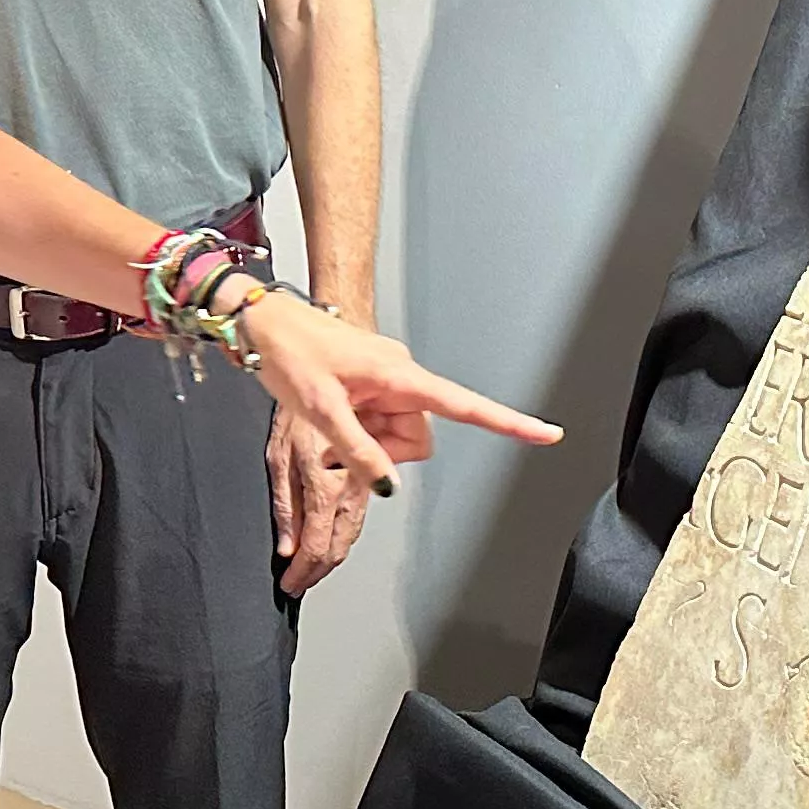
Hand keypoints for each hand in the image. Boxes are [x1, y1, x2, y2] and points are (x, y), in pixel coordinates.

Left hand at [237, 291, 557, 589]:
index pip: (465, 405)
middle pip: (420, 435)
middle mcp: (400, 375)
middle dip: (385, 449)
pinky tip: (331, 413)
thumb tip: (389, 485)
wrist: (262, 323)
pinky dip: (358, 429)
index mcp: (400, 375)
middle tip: (341, 437)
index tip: (546, 434)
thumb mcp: (321, 409)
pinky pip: (378, 421)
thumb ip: (358, 451)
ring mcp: (386, 379)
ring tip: (330, 417)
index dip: (508, 423)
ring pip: (397, 433)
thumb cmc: (290, 352)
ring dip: (367, 439)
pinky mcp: (370, 383)